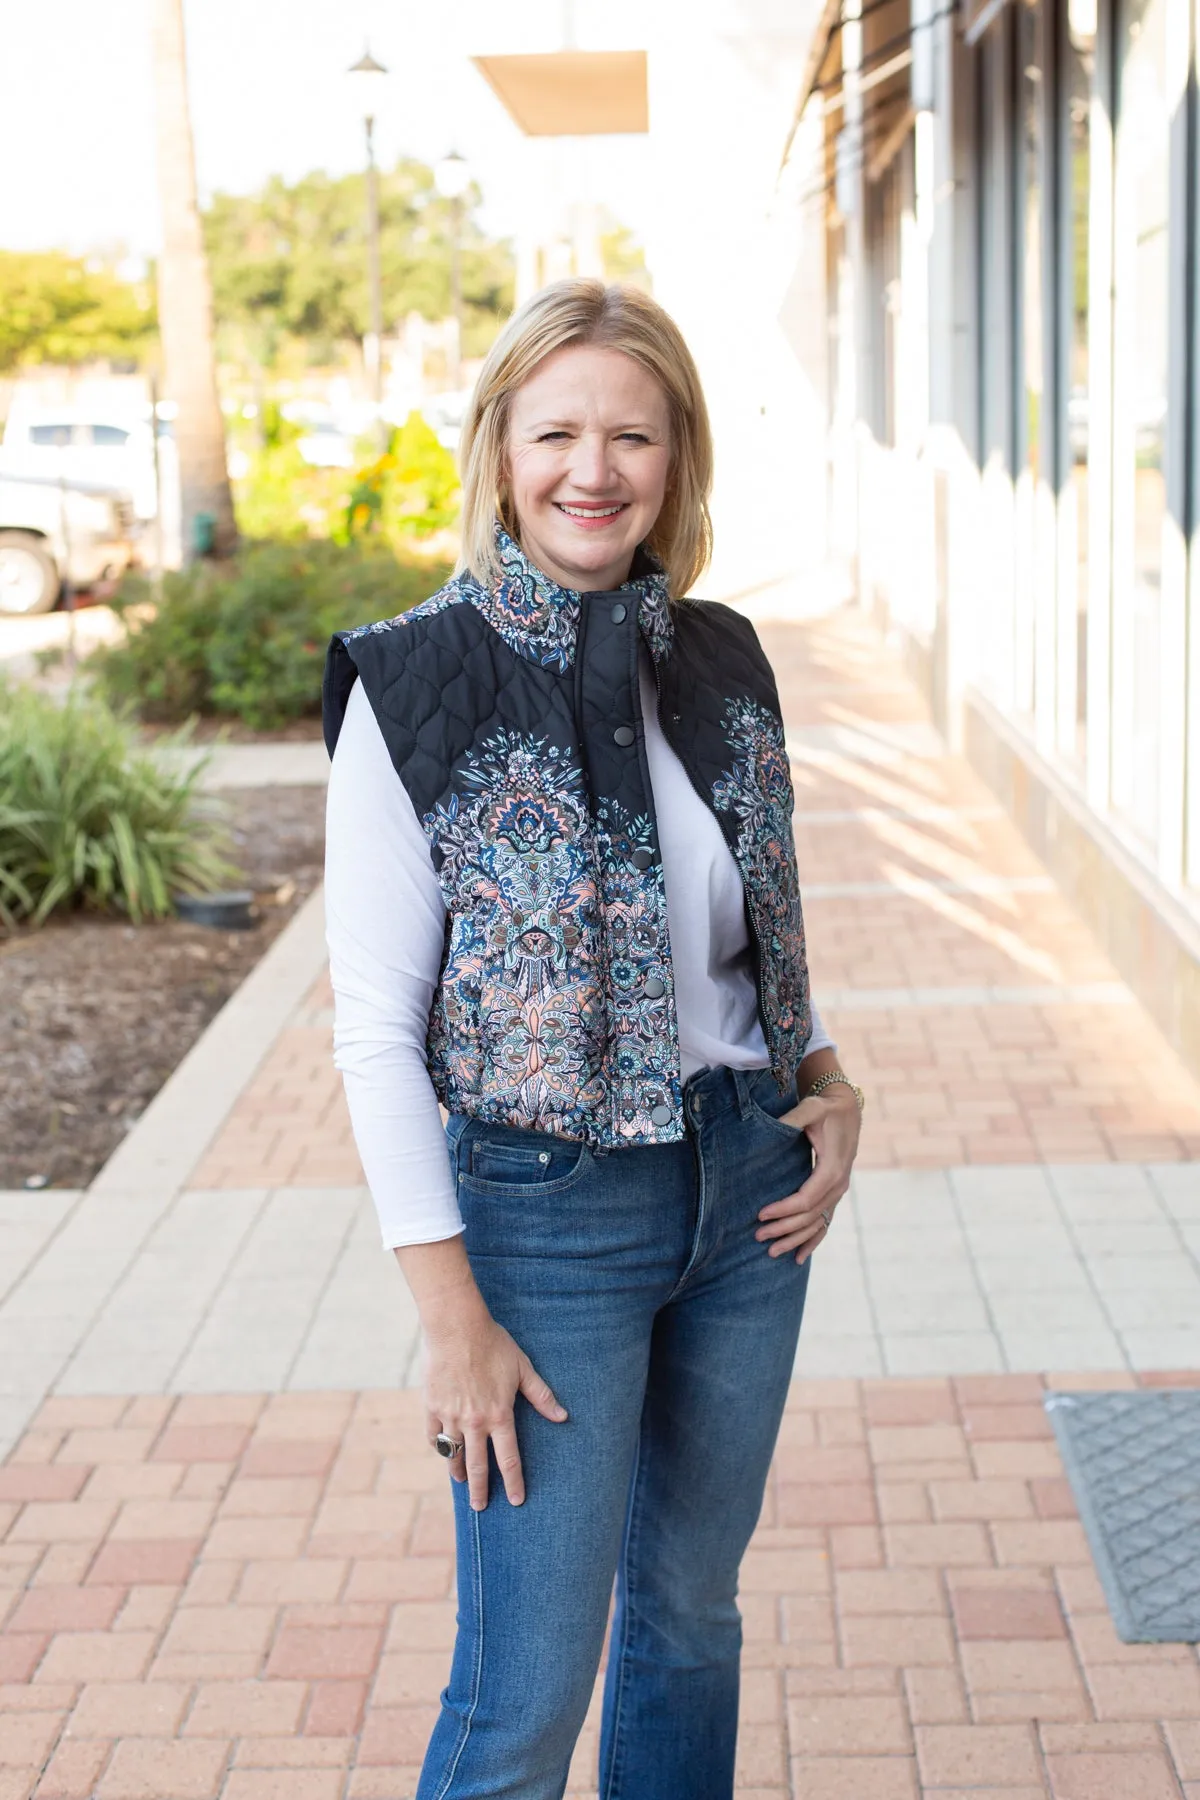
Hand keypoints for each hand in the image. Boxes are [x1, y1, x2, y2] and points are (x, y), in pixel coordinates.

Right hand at [424, 1307, 567, 1511]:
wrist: (456, 1328)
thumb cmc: (493, 1344)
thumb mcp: (522, 1368)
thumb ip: (541, 1395)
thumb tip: (562, 1416)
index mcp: (499, 1415)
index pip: (508, 1458)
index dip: (514, 1481)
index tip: (517, 1500)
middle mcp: (474, 1422)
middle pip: (478, 1466)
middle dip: (481, 1490)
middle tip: (481, 1507)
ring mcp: (450, 1416)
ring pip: (453, 1453)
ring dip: (458, 1471)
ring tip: (462, 1482)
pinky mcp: (432, 1406)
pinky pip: (433, 1434)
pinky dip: (438, 1445)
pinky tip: (442, 1450)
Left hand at [755, 1085, 861, 1262]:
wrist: (847, 1109)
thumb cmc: (825, 1109)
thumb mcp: (811, 1108)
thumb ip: (793, 1119)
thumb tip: (770, 1128)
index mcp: (833, 1168)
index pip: (807, 1198)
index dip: (784, 1209)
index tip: (760, 1214)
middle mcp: (839, 1185)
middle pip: (810, 1216)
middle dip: (784, 1228)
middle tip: (757, 1236)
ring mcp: (839, 1192)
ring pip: (817, 1224)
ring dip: (795, 1240)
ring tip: (771, 1252)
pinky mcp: (835, 1194)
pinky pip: (825, 1223)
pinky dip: (813, 1241)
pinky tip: (799, 1258)